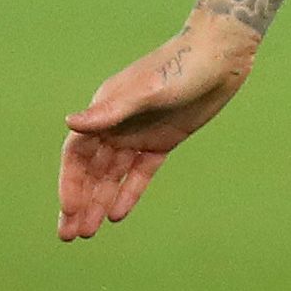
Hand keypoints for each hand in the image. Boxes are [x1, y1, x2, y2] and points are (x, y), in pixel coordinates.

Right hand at [57, 0, 287, 240]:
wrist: (221, 55)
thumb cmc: (182, 66)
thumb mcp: (147, 91)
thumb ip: (110, 111)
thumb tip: (70, 124)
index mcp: (106, 110)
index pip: (77, 154)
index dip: (70, 183)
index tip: (68, 211)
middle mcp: (117, 124)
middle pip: (90, 170)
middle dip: (79, 201)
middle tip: (69, 236)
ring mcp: (139, 133)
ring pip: (112, 175)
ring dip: (99, 201)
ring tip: (88, 233)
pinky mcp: (162, 141)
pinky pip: (140, 172)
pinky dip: (129, 192)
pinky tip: (118, 214)